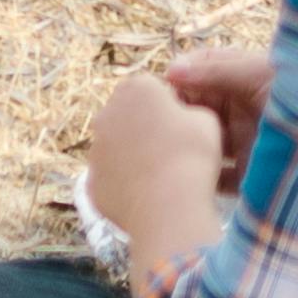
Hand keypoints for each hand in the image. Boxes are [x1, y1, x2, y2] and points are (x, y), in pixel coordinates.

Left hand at [84, 62, 227, 281]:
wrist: (167, 209)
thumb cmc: (191, 156)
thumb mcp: (206, 119)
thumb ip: (189, 109)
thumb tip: (179, 117)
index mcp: (137, 88)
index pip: (152, 88)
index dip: (170, 106)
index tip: (183, 125)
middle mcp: (107, 113)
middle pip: (128, 115)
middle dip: (145, 126)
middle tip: (171, 149)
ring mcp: (95, 150)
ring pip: (116, 146)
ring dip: (133, 154)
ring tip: (159, 176)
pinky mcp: (91, 183)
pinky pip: (110, 176)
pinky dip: (124, 182)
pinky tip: (145, 194)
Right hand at [162, 45, 270, 191]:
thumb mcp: (260, 75)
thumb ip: (217, 72)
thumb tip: (170, 71)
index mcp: (245, 77)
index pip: (201, 72)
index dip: (178, 80)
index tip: (158, 94)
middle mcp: (242, 109)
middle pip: (198, 110)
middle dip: (177, 118)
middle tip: (154, 131)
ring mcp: (246, 143)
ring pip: (204, 145)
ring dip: (188, 149)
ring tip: (167, 157)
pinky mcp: (251, 176)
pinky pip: (217, 179)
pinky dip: (202, 180)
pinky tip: (189, 180)